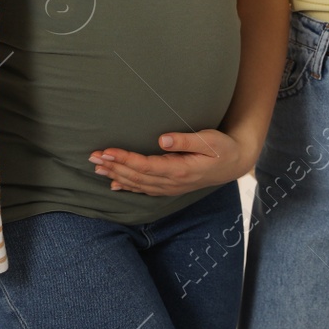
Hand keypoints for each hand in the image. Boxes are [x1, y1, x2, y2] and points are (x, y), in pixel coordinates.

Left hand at [89, 129, 252, 196]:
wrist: (235, 163)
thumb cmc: (222, 147)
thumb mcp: (209, 140)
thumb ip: (186, 140)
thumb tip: (163, 139)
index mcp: (180, 170)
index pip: (145, 166)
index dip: (125, 159)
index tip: (107, 151)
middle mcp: (173, 182)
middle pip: (137, 176)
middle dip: (114, 166)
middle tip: (92, 157)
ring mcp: (171, 187)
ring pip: (138, 184)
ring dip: (116, 175)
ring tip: (97, 167)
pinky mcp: (170, 186)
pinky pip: (145, 189)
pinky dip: (128, 187)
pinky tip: (114, 183)